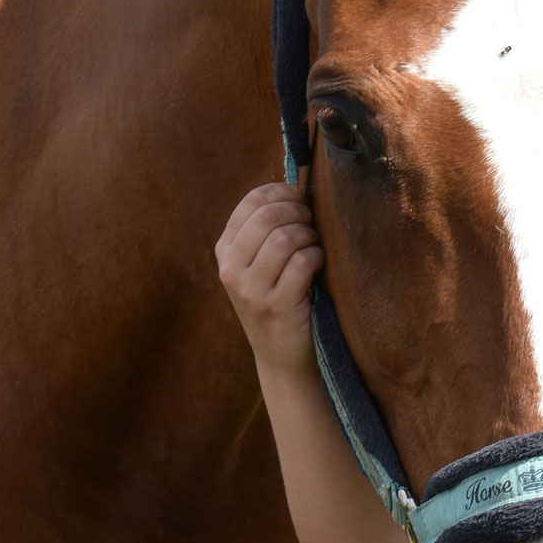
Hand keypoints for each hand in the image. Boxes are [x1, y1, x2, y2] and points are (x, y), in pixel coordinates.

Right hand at [216, 180, 322, 374]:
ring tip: (314, 246)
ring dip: (309, 236)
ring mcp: (251, 290)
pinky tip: (318, 265)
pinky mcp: (276, 306)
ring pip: (285, 238)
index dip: (282, 191)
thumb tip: (297, 186)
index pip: (251, 202)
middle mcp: (231, 269)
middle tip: (312, 224)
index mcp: (225, 251)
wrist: (281, 356)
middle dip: (299, 212)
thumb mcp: (259, 265)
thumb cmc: (279, 300)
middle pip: (268, 216)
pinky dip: (316, 257)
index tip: (301, 199)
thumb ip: (266, 230)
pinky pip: (302, 263)